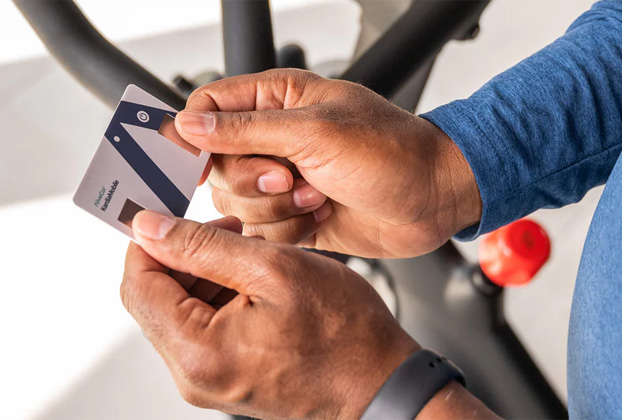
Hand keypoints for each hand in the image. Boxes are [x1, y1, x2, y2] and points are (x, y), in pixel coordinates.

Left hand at [122, 210, 419, 418]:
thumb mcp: (273, 268)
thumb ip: (203, 246)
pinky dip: (222, 297)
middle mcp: (196, 374)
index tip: (167, 216)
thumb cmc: (344, 334)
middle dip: (184, 255)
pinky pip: (205, 329)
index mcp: (198, 351)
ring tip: (252, 255)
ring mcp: (211, 380)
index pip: (138, 284)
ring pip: (182, 311)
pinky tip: (256, 282)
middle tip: (227, 229)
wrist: (381, 381)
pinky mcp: (228, 377)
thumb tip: (151, 229)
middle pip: (157, 299)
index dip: (149, 240)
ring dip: (206, 274)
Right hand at [175, 69, 480, 257]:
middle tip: (291, 176)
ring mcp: (283, 181)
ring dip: (276, 207)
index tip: (198, 163)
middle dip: (253, 180)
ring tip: (317, 196)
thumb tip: (189, 125)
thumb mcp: (316, 132)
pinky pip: (261, 230)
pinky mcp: (293, 216)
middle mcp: (275, 140)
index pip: (208, 109)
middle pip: (218, 166)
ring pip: (236, 203)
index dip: (194, 136)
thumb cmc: (392, 152)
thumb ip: (246, 130)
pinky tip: (321, 216)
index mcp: (278, 101)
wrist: (433, 199)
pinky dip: (288, 230)